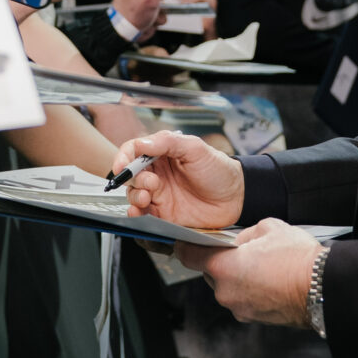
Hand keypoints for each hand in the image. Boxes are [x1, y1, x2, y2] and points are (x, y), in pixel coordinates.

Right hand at [112, 128, 243, 229]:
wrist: (237, 197)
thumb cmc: (218, 169)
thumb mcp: (195, 148)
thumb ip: (168, 142)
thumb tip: (142, 144)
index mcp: (162, 154)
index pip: (134, 151)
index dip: (123, 157)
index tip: (121, 166)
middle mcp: (157, 173)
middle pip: (131, 174)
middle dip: (133, 178)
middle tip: (151, 183)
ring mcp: (160, 194)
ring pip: (134, 194)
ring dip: (134, 196)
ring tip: (146, 197)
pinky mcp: (164, 214)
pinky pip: (143, 214)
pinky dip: (136, 214)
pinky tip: (138, 212)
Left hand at [179, 219, 321, 326]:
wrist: (323, 288)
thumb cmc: (297, 258)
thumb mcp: (268, 228)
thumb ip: (245, 234)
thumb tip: (240, 241)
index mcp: (222, 267)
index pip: (188, 256)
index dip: (186, 246)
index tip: (188, 242)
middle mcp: (225, 292)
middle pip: (210, 272)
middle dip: (222, 261)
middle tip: (244, 251)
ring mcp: (239, 308)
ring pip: (228, 287)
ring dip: (238, 276)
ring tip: (264, 265)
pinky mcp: (253, 318)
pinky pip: (243, 299)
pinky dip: (251, 290)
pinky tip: (269, 279)